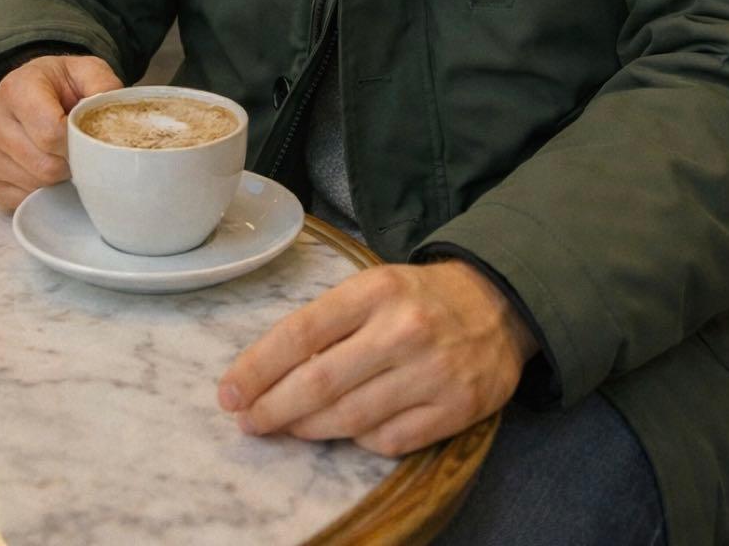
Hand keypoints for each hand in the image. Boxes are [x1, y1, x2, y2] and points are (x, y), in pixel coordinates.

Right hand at [0, 55, 121, 210]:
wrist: (33, 92)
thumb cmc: (64, 85)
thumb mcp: (89, 72)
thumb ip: (104, 87)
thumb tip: (113, 120)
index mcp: (16, 88)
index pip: (51, 132)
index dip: (80, 142)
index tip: (91, 137)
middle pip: (45, 164)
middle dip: (73, 162)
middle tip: (84, 149)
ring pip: (36, 184)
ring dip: (61, 177)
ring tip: (67, 155)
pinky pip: (23, 200)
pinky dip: (45, 191)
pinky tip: (51, 169)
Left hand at [217, 260, 538, 456]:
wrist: (499, 302)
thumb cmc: (420, 297)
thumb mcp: (376, 287)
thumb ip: (331, 323)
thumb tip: (269, 372)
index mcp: (378, 289)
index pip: (303, 332)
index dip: (258, 367)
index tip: (229, 392)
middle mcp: (405, 329)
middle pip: (320, 382)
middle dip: (273, 408)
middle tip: (248, 421)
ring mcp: (433, 371)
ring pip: (350, 418)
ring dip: (308, 428)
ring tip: (288, 426)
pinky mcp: (456, 407)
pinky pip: (390, 440)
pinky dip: (361, 440)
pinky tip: (350, 430)